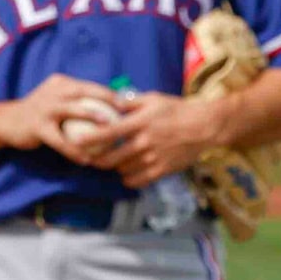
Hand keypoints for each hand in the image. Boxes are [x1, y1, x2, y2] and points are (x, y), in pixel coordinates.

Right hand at [2, 74, 120, 163]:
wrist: (6, 122)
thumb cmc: (38, 114)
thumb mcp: (55, 101)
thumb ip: (76, 102)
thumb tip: (106, 109)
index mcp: (60, 84)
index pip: (88, 85)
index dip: (108, 92)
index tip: (127, 103)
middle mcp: (53, 92)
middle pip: (83, 92)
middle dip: (105, 99)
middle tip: (123, 112)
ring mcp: (44, 108)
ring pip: (72, 112)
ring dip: (92, 119)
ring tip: (108, 131)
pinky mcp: (36, 126)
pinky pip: (59, 140)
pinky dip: (73, 150)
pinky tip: (85, 160)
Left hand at [86, 92, 226, 186]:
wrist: (204, 126)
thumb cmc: (178, 110)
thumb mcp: (153, 99)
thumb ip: (130, 103)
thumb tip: (111, 102)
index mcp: (139, 123)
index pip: (107, 134)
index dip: (88, 140)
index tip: (76, 142)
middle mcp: (144, 143)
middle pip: (110, 159)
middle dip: (96, 161)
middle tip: (91, 158)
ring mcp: (152, 159)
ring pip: (122, 170)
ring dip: (114, 168)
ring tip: (113, 162)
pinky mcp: (161, 170)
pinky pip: (137, 181)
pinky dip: (128, 178)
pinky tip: (128, 171)